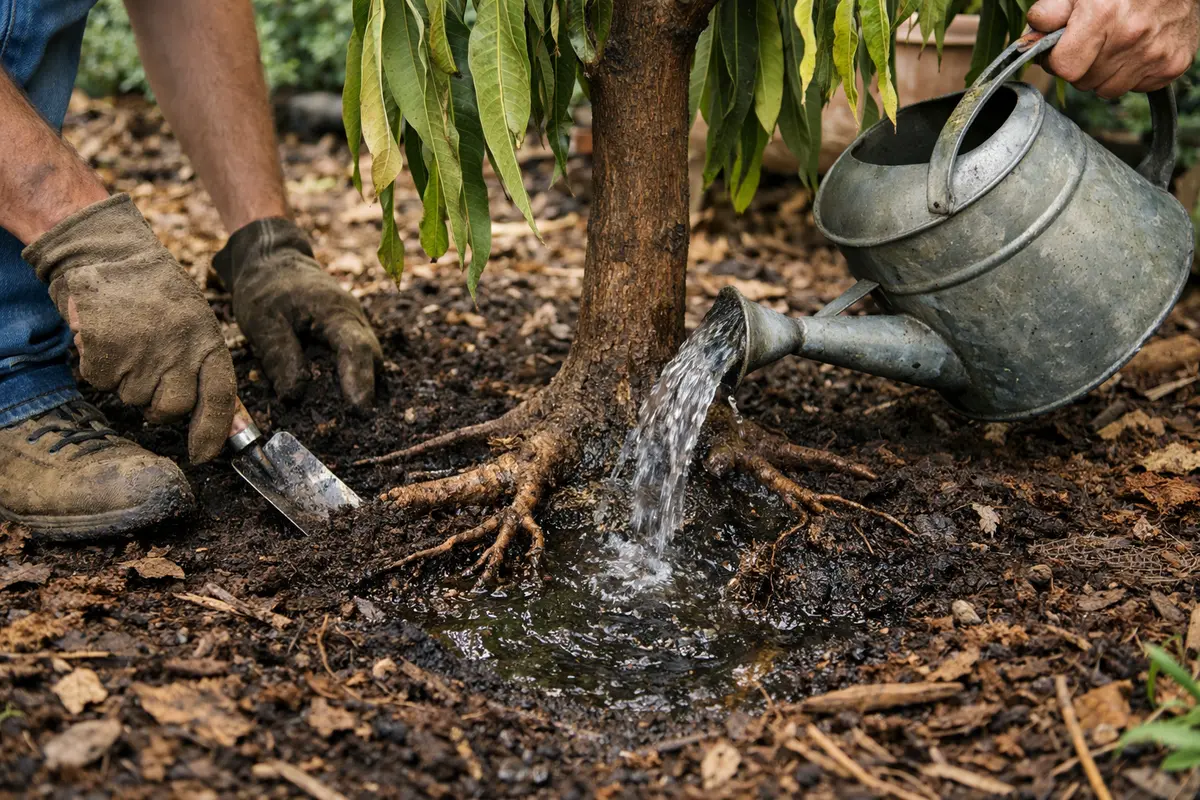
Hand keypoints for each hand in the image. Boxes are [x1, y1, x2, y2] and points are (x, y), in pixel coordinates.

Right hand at [22, 194, 236, 462]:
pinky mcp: (102, 350)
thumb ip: (207, 370)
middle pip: (172, 409)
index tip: (202, 456)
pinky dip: (98, 367)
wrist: (107, 251)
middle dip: (158, 406)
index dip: (213, 433)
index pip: (220, 398)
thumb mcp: (195, 324)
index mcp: (207, 340)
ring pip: (133, 398)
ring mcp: (140, 350)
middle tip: (148, 375)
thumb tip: (232, 426)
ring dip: (126, 381)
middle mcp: (178, 348)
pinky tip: (104, 337)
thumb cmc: (155, 293)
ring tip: (128, 342)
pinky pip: (100, 382)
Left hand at [213, 218, 381, 409]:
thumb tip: (296, 396)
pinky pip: (358, 358)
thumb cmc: (265, 287)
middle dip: (367, 389)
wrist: (273, 260)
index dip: (359, 380)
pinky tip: (337, 398)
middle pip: (372, 358)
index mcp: (334, 311)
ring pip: (369, 360)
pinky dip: (352, 377)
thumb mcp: (262, 321)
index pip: (355, 347)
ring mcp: (354, 325)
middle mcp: (353, 319)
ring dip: (361, 385)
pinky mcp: (348, 333)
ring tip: (345, 416)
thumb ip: (280, 356)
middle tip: (353, 422)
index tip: (359, 409)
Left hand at [1028, 0, 1199, 98]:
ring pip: (1108, 90)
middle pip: (1084, 82)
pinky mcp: (1173, 65)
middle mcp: (1131, 37)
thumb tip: (1028, 40)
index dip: (1057, 61)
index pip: (1064, 68)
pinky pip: (1136, 88)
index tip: (1061, 50)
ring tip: (1114, 46)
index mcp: (1104, 16)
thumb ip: (1050, 12)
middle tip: (1092, 44)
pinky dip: (1131, 75)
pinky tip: (1135, 51)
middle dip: (1080, 67)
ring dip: (1104, 75)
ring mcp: (1155, 54)